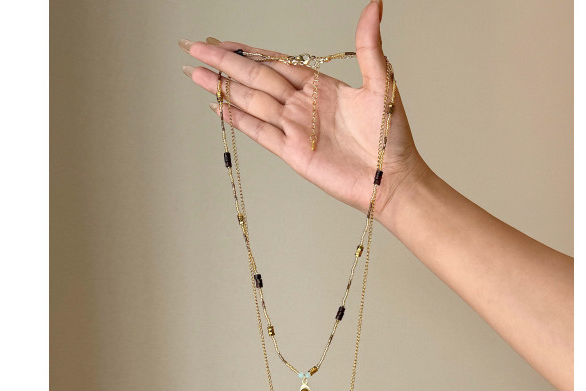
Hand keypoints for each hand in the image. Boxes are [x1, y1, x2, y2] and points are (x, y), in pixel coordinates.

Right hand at [179, 0, 425, 224]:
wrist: (390, 179)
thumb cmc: (391, 137)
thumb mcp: (382, 84)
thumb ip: (368, 46)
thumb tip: (374, 5)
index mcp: (319, 87)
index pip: (275, 62)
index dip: (248, 51)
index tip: (223, 41)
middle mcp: (302, 106)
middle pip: (255, 78)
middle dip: (224, 63)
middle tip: (194, 49)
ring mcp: (295, 129)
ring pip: (251, 102)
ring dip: (223, 88)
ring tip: (197, 74)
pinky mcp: (292, 153)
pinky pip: (259, 132)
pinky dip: (238, 120)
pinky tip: (220, 107)